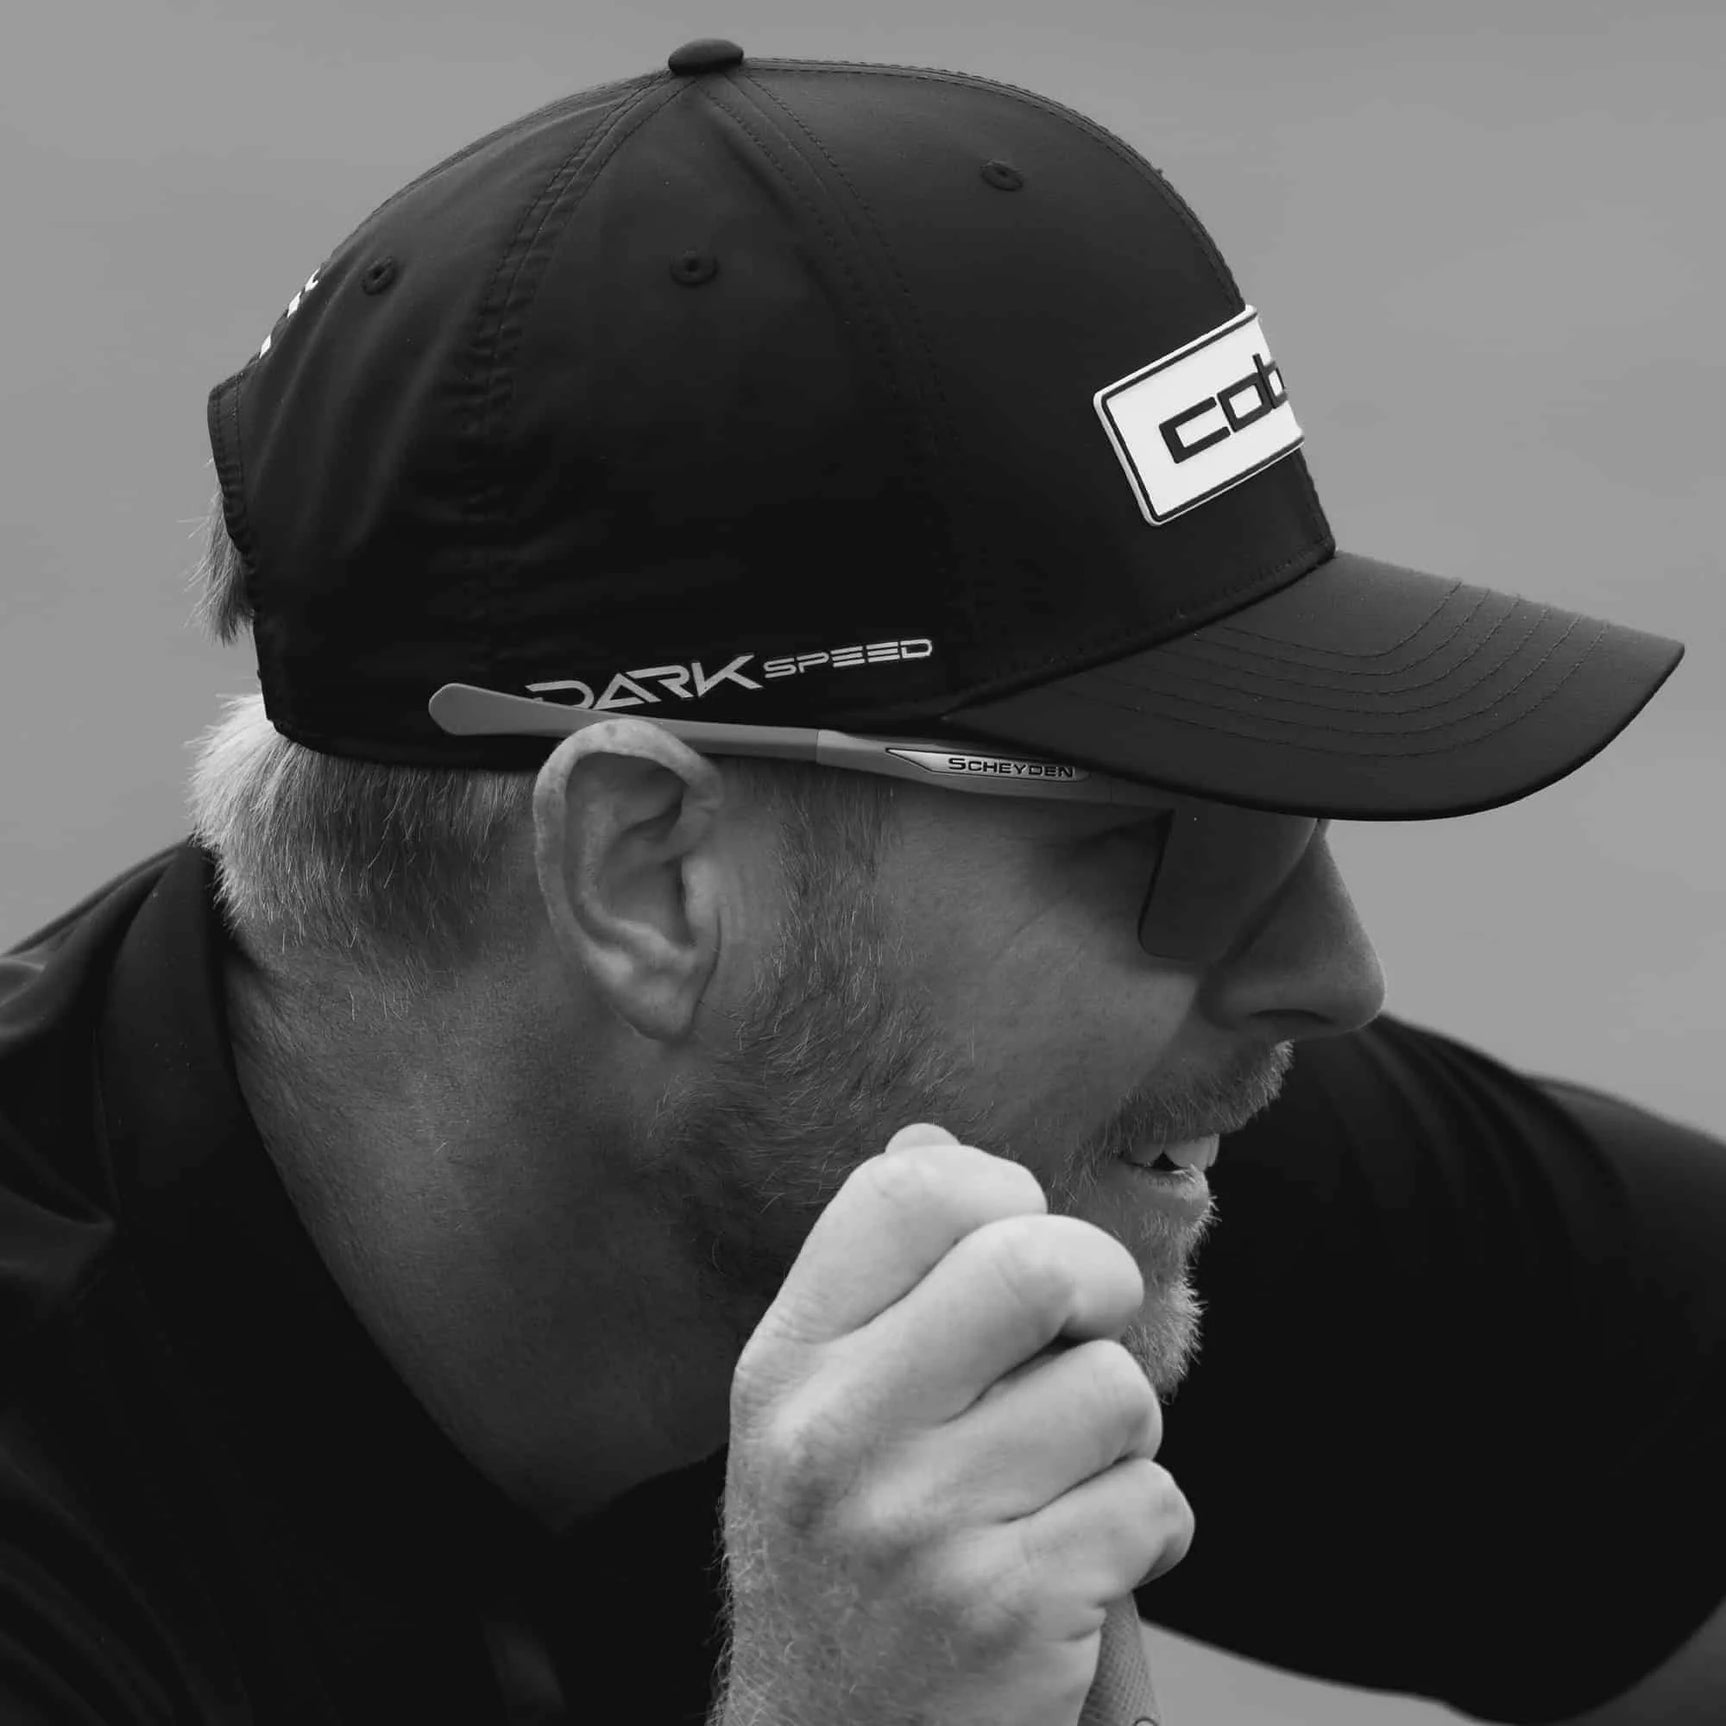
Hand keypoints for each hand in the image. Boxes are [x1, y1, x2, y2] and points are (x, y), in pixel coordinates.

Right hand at [716, 1123, 1193, 1725]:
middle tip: (1083, 1332)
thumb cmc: (840, 1560)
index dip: (997, 1193)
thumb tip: (934, 1141)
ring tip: (1058, 1479)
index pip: (908, 1191)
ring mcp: (923, 1526)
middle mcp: (838, 1435)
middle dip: (1098, 1286)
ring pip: (1114, 1388)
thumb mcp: (810, 1415)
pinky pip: (1155, 1503)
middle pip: (1035, 1264)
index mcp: (785, 1365)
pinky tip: (1077, 1563)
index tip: (1016, 1248)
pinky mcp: (1012, 1610)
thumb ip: (873, 1283)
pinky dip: (1144, 1531)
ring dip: (1120, 1434)